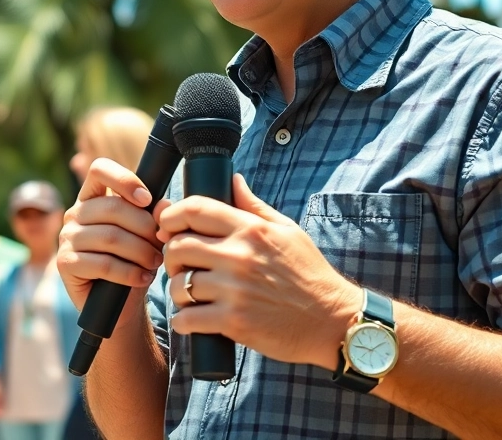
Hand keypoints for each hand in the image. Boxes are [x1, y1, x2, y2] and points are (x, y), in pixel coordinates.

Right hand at [56, 158, 164, 313]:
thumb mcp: (147, 236)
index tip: (147, 200)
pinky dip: (129, 272)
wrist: (118, 304)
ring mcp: (66, 237)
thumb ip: (155, 216)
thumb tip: (164, 204)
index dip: (125, 179)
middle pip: (113, 207)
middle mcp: (75, 213)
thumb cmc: (132, 261)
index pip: (99, 169)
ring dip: (141, 251)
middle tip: (161, 245)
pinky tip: (142, 278)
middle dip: (145, 227)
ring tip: (156, 262)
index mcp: (92, 197)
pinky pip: (103, 263)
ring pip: (111, 237)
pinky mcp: (65, 263)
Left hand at [158, 174, 359, 371]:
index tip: (167, 228)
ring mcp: (235, 289)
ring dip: (176, 291)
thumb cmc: (309, 274)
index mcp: (250, 229)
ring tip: (188, 295)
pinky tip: (191, 320)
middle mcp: (240, 255)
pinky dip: (183, 321)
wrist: (334, 321)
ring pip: (178, 284)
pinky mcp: (235, 321)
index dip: (171, 216)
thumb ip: (254, 206)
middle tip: (181, 267)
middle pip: (178, 246)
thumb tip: (233, 179)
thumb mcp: (287, 231)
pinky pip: (188, 318)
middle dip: (172, 256)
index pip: (195, 209)